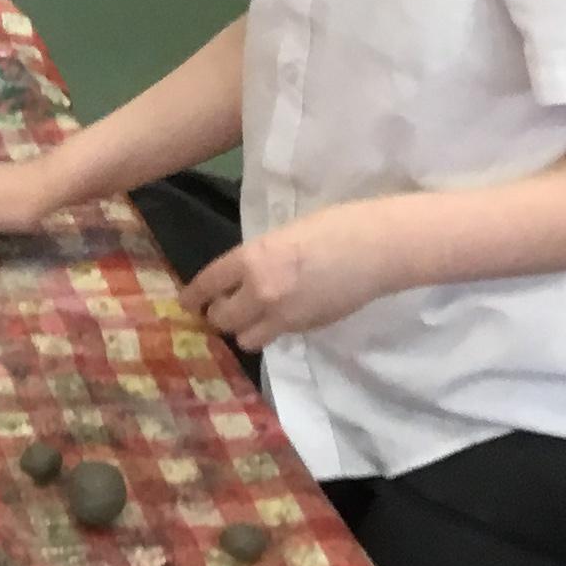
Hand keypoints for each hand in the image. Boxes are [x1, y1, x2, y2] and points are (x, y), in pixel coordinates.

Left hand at [181, 205, 393, 348]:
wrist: (378, 248)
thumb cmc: (334, 226)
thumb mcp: (282, 235)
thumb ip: (258, 259)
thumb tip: (242, 277)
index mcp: (252, 259)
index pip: (208, 283)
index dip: (193, 296)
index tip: (186, 303)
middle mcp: (260, 292)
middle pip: (221, 320)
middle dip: (218, 314)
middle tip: (224, 306)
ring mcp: (284, 316)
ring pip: (246, 339)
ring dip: (244, 329)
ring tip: (254, 316)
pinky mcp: (307, 330)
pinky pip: (276, 337)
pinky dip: (273, 330)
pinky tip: (284, 314)